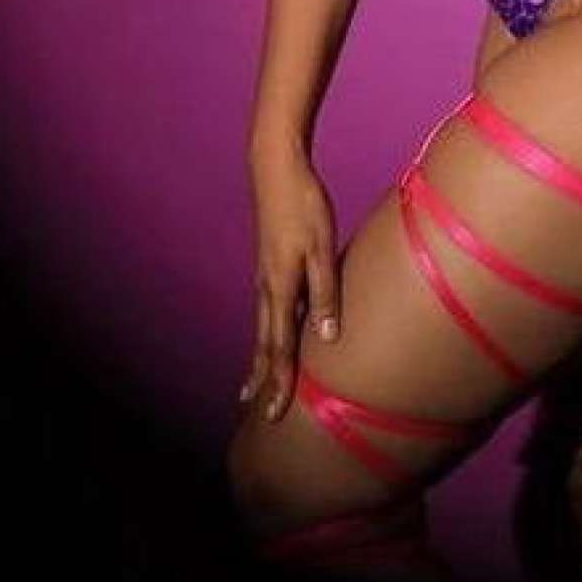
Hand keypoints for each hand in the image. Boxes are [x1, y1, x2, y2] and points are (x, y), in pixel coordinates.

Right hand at [239, 136, 340, 422]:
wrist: (275, 168)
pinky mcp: (269, 263)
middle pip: (264, 342)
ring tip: (255, 381)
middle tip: (256, 410)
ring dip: (260, 357)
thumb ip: (324, 292)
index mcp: (279, 287)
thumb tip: (325, 337)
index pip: (279, 346)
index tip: (275, 413)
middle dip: (262, 377)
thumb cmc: (303, 205)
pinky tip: (271, 331)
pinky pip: (266, 308)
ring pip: (262, 326)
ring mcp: (265, 274)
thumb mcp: (321, 248)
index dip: (279, 381)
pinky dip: (266, 331)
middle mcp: (267, 287)